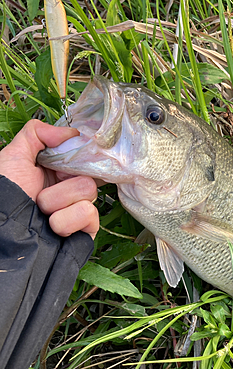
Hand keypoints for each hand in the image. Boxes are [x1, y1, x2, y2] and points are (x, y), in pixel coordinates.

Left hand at [0, 120, 99, 238]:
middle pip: (89, 169)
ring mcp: (79, 208)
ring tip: (41, 211)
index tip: (61, 162)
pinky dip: (66, 219)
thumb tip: (70, 132)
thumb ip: (37, 133)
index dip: (76, 154)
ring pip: (89, 190)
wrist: (5, 236)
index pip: (82, 153)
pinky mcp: (86, 228)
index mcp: (55, 170)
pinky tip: (53, 227)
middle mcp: (69, 187)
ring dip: (58, 200)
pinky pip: (88, 213)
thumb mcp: (13, 157)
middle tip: (42, 191)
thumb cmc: (5, 197)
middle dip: (62, 180)